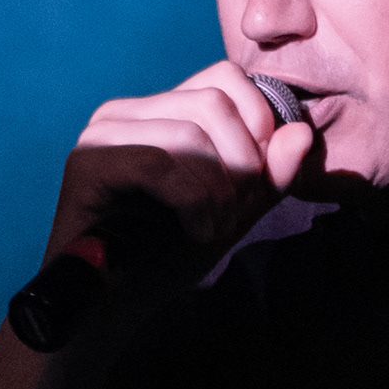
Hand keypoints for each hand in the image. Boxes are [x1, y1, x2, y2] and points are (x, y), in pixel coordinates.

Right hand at [44, 62, 318, 316]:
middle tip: (236, 215)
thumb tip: (302, 133)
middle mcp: (125, 111)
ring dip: (218, 190)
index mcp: (158, 111)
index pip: (223, 77)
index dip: (258, 121)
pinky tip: (195, 232)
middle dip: (242, 163)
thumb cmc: (167, 259)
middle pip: (213, 102)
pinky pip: (158, 164)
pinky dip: (192, 202)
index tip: (259, 178)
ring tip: (215, 229)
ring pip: (190, 132)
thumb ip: (268, 176)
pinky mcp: (86, 164)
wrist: (113, 311)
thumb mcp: (233, 213)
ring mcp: (101, 133)